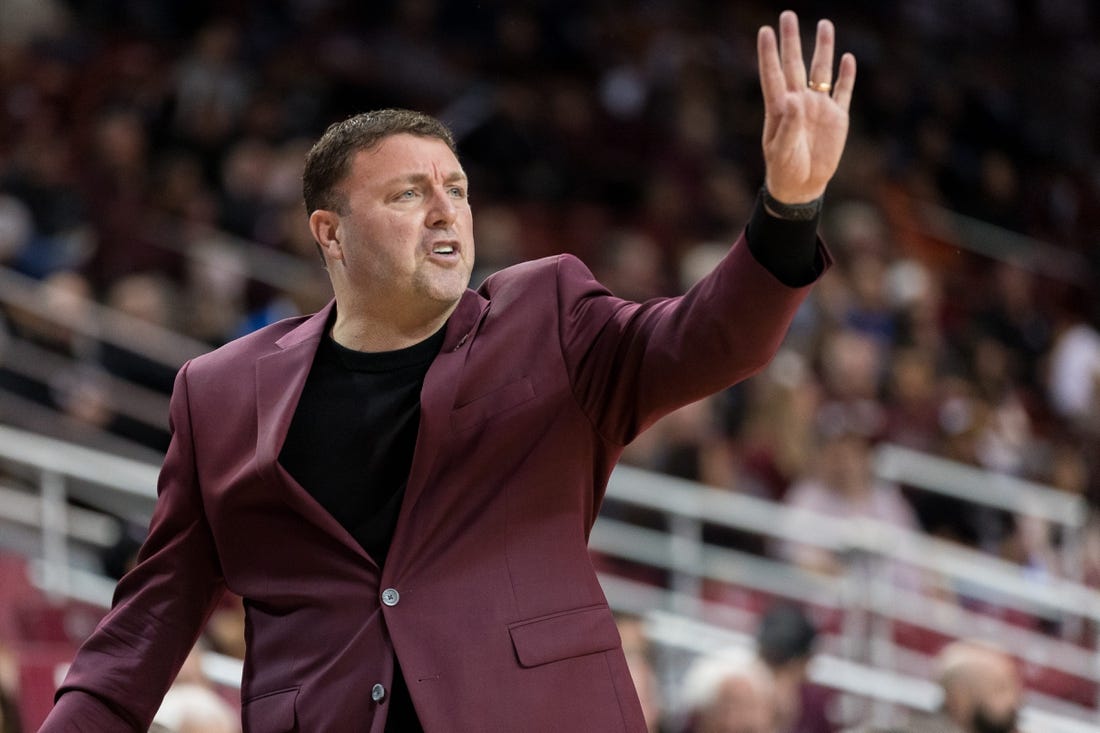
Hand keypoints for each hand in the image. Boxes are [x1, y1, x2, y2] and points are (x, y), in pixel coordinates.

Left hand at [757, 11, 855, 203]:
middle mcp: (798, 102)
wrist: (802, 186)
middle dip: (792, 40)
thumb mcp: (781, 151)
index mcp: (780, 108)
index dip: (768, 53)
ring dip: (823, 48)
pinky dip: (846, 75)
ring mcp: (818, 107)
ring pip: (821, 71)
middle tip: (788, 14)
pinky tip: (847, 58)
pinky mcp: (837, 117)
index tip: (765, 31)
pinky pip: (842, 91)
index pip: (773, 74)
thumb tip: (794, 99)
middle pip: (796, 64)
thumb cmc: (784, 170)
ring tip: (824, 24)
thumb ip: (788, 125)